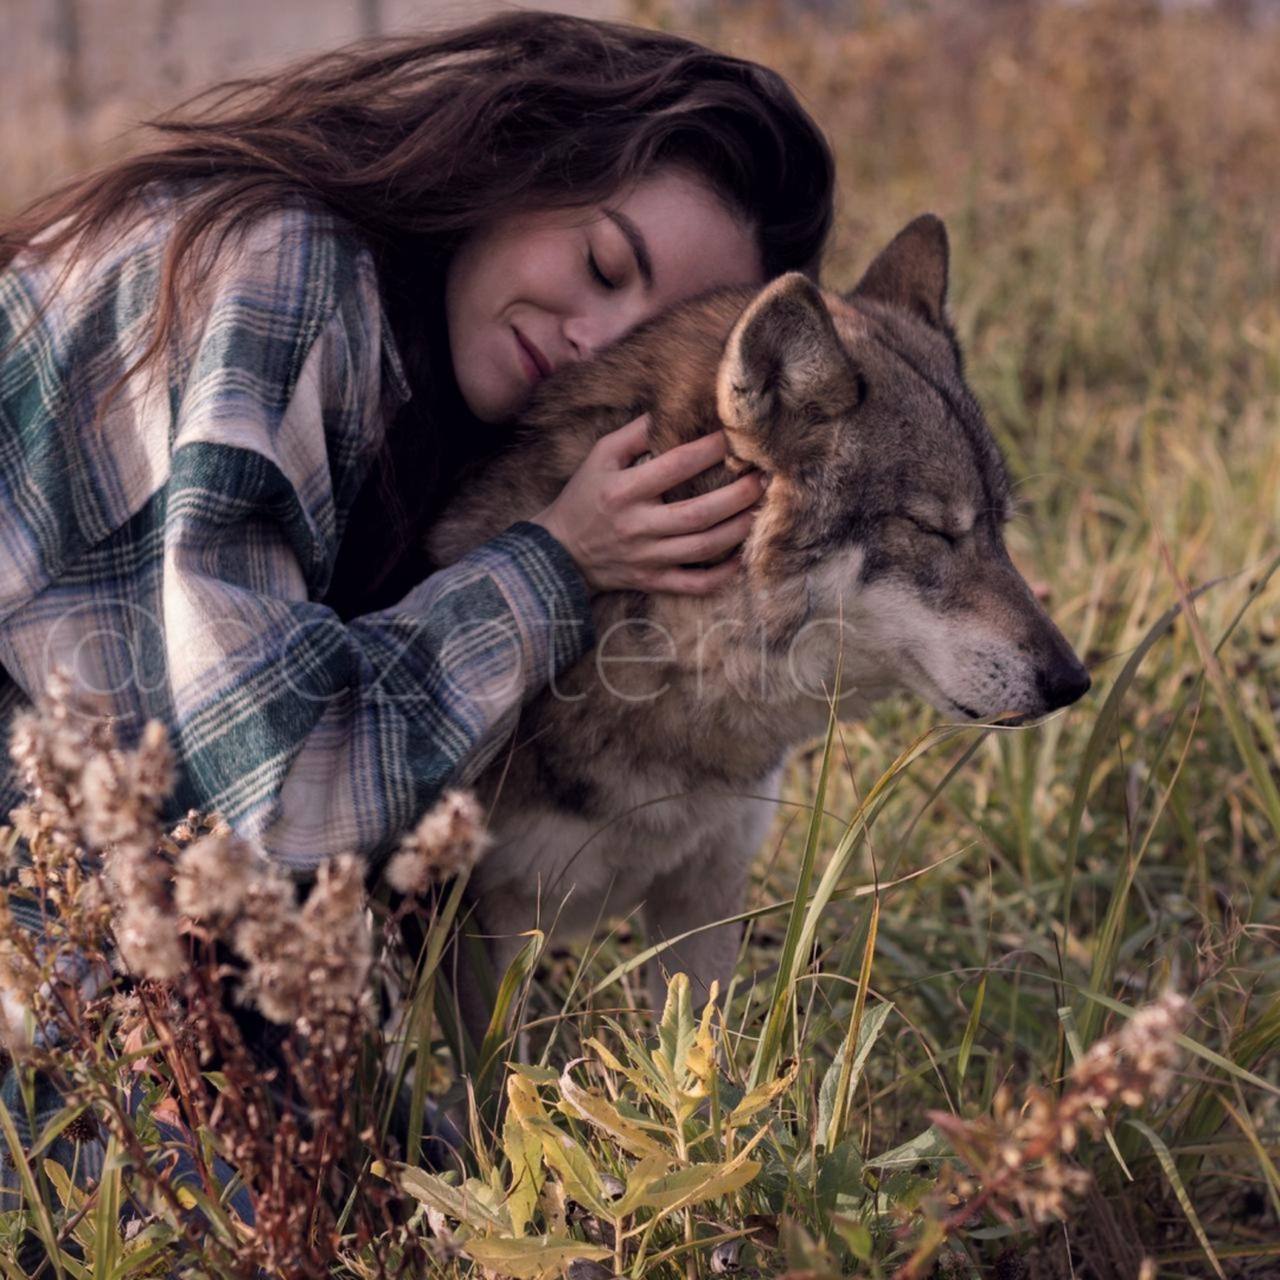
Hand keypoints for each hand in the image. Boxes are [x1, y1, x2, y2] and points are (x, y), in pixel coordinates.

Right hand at [531, 414, 765, 596]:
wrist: (559, 552)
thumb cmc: (584, 497)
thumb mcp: (599, 458)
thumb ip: (633, 435)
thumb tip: (669, 409)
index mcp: (623, 491)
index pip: (674, 467)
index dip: (708, 451)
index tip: (734, 438)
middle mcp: (637, 526)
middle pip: (697, 513)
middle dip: (736, 496)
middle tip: (763, 478)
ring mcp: (647, 558)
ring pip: (702, 548)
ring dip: (737, 530)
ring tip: (761, 510)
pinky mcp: (651, 581)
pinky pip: (693, 585)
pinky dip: (720, 577)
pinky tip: (741, 560)